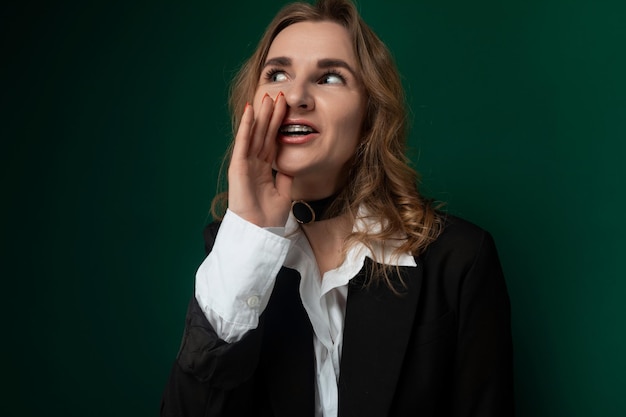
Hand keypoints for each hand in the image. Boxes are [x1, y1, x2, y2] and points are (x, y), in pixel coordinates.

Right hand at [227, 92, 292, 226]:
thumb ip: (286, 176)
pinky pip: (243, 142)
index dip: (279, 125)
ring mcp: (245, 163)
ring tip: (266, 97)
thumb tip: (291, 164)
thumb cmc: (270, 216)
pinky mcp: (238, 166)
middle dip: (271, 115)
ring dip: (260, 115)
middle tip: (278, 95)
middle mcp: (254, 163)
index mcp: (265, 169)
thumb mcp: (284, 192)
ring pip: (255, 134)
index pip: (273, 141)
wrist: (260, 230)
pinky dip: (246, 126)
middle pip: (264, 134)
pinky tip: (250, 111)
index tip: (287, 108)